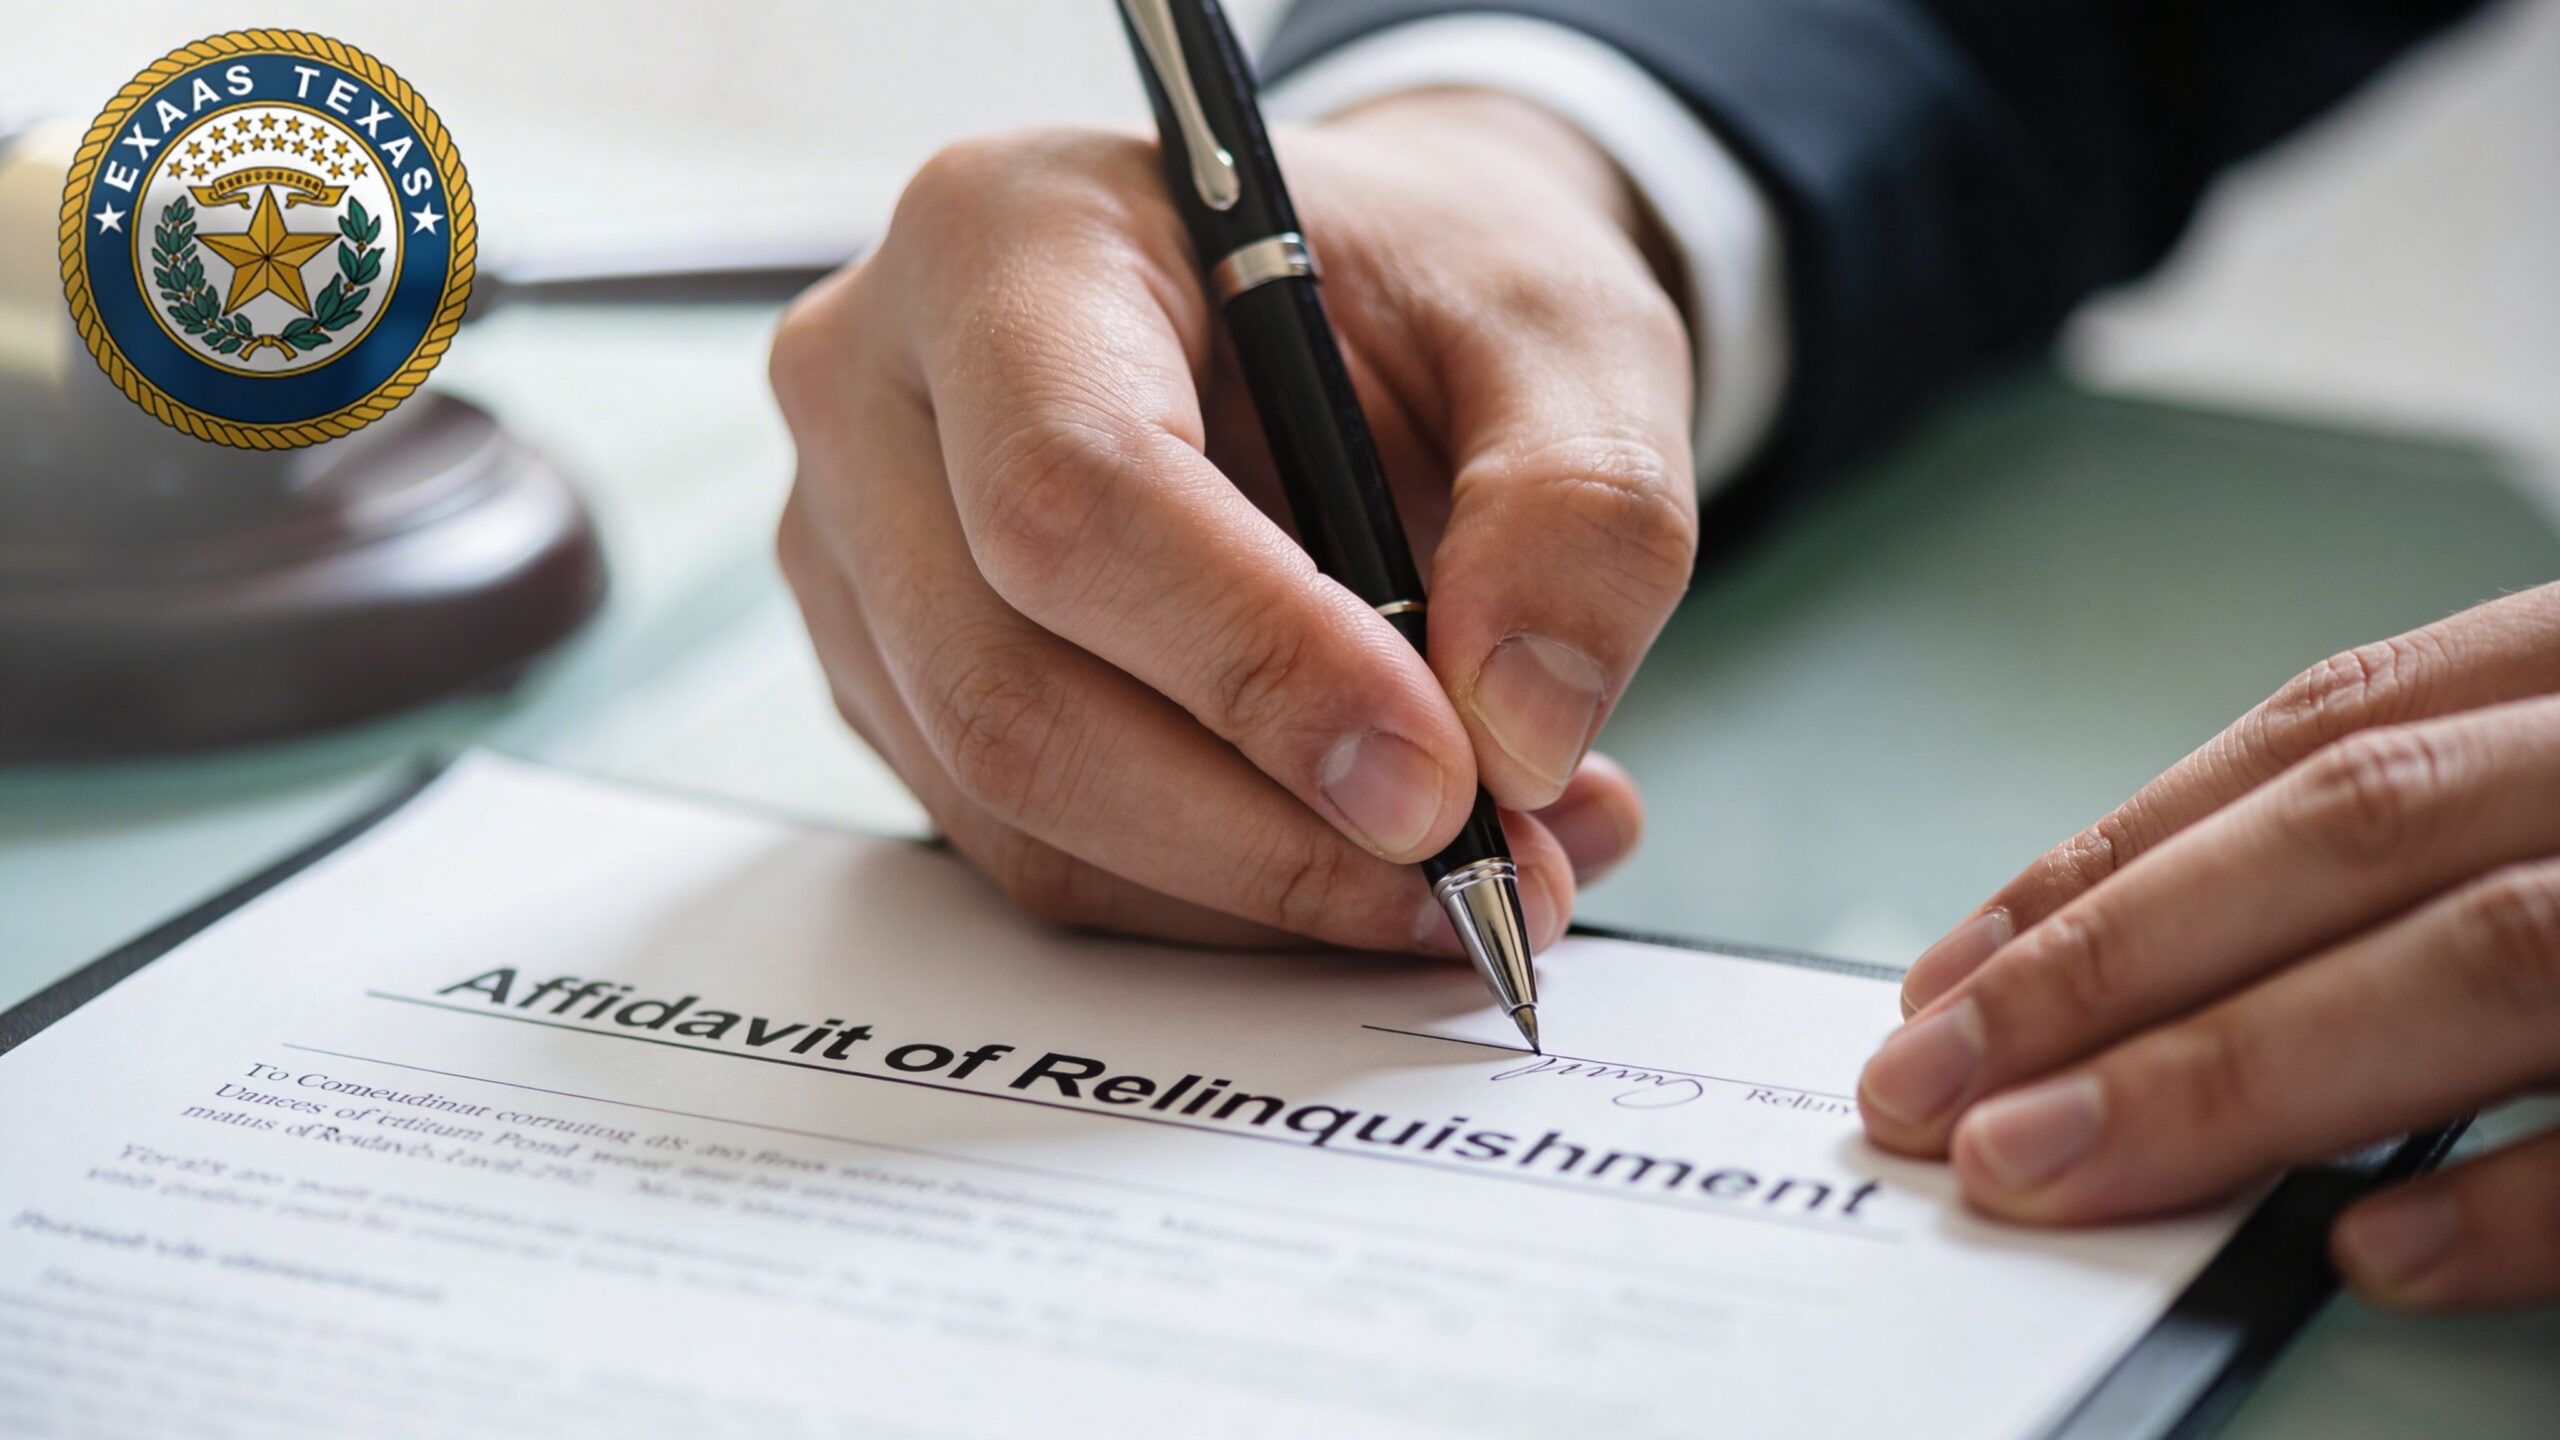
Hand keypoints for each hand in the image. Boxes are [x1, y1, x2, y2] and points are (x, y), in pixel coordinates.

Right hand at [770, 92, 1694, 952]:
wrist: (1337, 305)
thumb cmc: (1422, 280)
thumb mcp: (1566, 325)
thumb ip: (1584, 506)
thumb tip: (1520, 740)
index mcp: (1007, 237)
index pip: (1073, 485)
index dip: (1256, 661)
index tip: (1441, 778)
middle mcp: (878, 390)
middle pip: (1008, 687)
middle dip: (1265, 832)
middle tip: (1488, 877)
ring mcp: (854, 550)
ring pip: (1011, 804)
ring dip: (1260, 889)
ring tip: (1480, 863)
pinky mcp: (893, 676)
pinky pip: (1030, 847)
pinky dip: (1219, 894)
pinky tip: (1369, 851)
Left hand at [1858, 582, 2559, 1310]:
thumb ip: (2423, 835)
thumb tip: (2145, 970)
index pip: (2312, 746)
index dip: (2106, 864)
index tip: (1937, 985)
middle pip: (2349, 833)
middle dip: (2106, 968)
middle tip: (1925, 1095)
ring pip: (2481, 950)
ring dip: (2233, 1072)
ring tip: (2041, 1164)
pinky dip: (2514, 1193)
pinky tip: (2363, 1249)